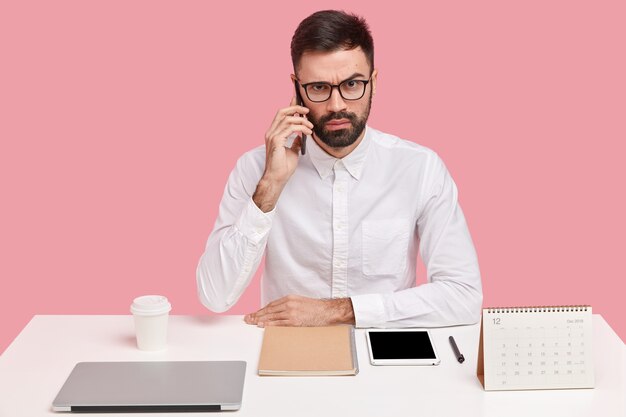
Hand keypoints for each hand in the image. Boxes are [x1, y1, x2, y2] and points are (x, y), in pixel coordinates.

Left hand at [244, 295, 354, 326]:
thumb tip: (278, 312)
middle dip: (257, 314)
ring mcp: (291, 312)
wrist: (327, 310)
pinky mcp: (295, 321)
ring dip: (260, 320)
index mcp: (290, 298)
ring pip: (272, 317)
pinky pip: (279, 324)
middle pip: (269, 310)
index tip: (254, 314)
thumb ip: (289, 305)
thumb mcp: (300, 302)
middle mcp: (289, 304)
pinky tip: (262, 326)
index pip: (271, 305)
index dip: (261, 310)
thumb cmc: (315, 308)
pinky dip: (270, 325)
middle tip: (248, 318)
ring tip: (252, 323)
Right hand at [253, 97, 312, 211]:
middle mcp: (271, 132)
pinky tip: (307, 133)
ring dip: (302, 121)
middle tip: (307, 111)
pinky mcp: (276, 141)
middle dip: (295, 108)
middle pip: (282, 112)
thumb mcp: (292, 151)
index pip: (281, 115)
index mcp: (273, 133)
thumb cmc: (283, 167)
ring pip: (287, 119)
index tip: (297, 98)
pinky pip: (290, 128)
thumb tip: (301, 137)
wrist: (277, 178)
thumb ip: (295, 142)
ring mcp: (272, 136)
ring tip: (311, 127)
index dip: (290, 106)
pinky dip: (300, 128)